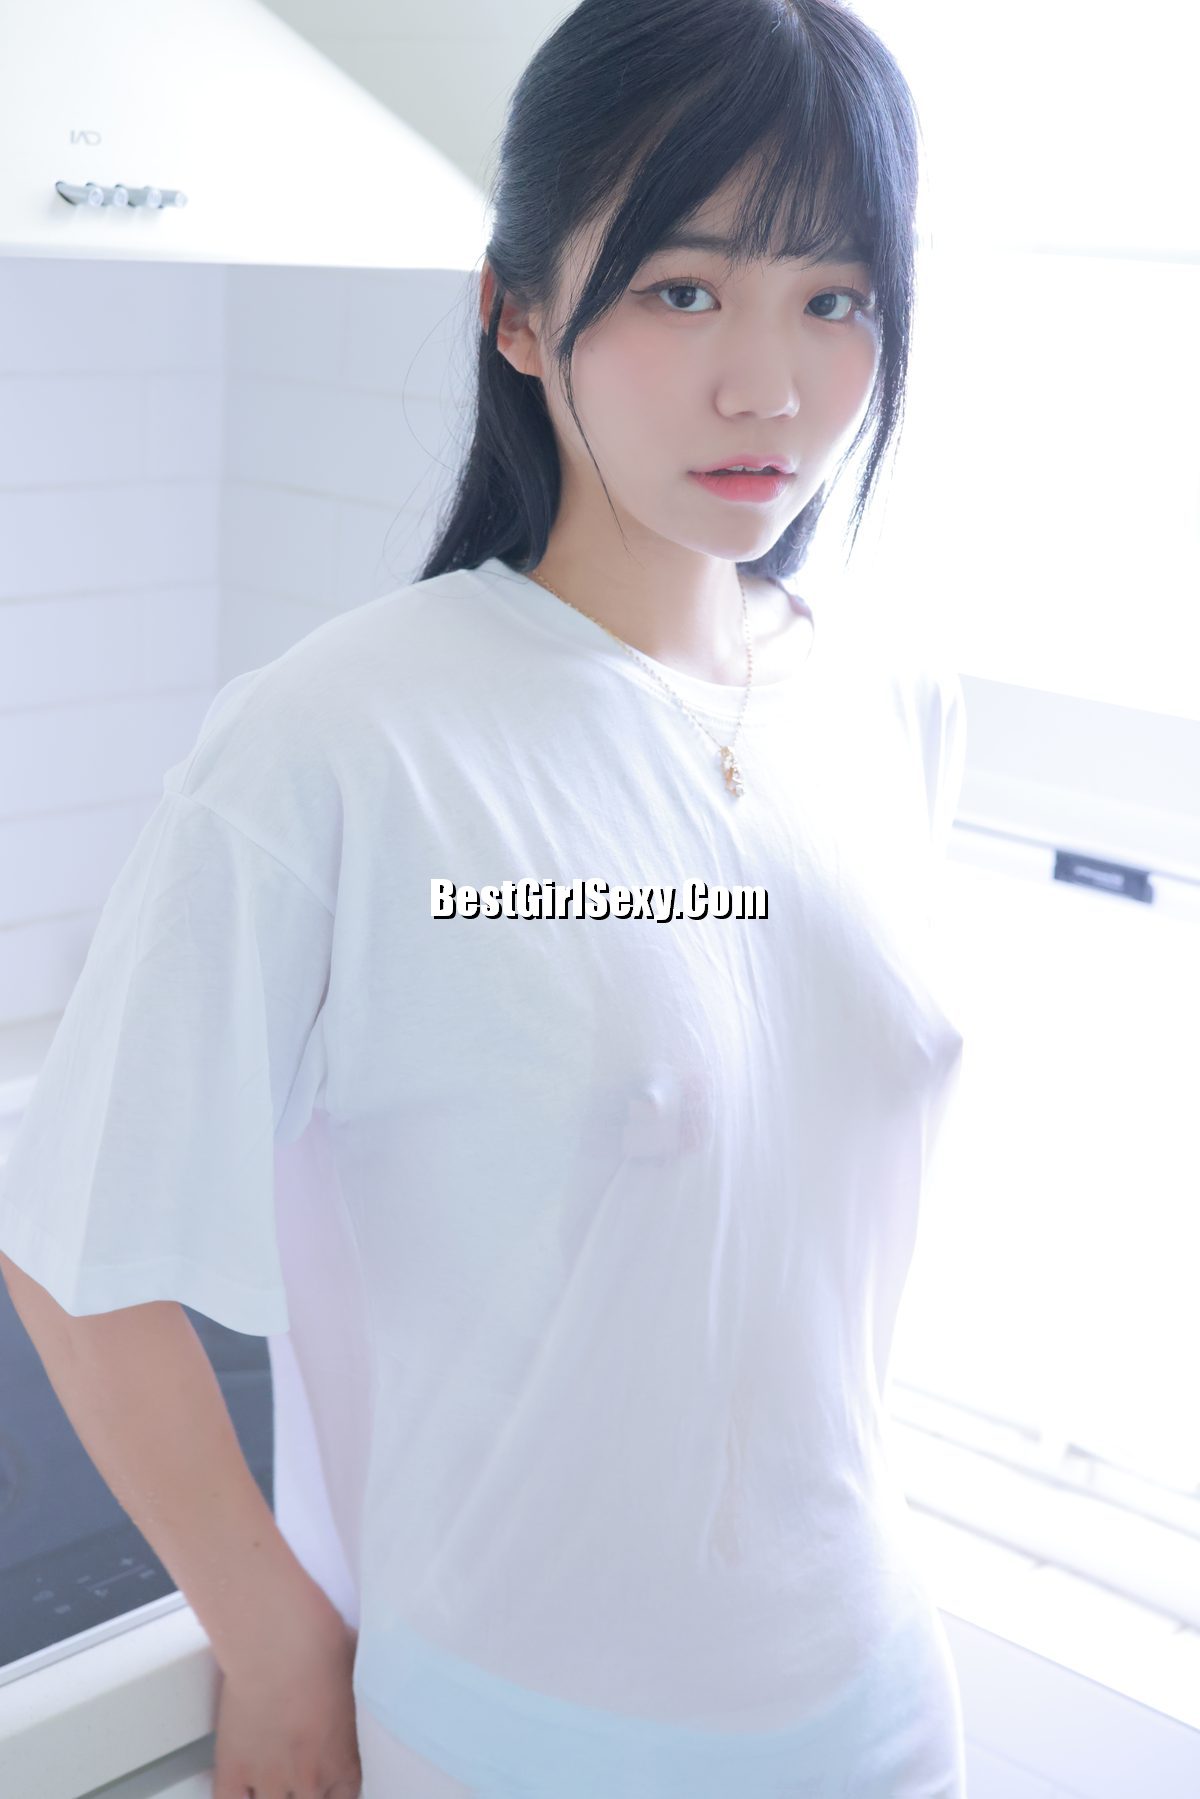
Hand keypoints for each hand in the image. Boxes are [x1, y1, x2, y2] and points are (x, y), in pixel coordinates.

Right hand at [211, 1585, 361, 1798]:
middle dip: (303, 1791)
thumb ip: (352, 1708)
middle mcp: (309, 1780)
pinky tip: (239, 1786)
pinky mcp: (233, 1769)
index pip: (343, 1798)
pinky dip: (235, 1798)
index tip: (325, 1779)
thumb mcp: (357, 1680)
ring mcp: (270, 1779)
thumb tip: (352, 1697)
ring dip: (271, 1794)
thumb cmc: (323, 1648)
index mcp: (344, 1761)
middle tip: (295, 1767)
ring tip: (269, 1772)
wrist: (280, 1642)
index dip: (332, 1789)